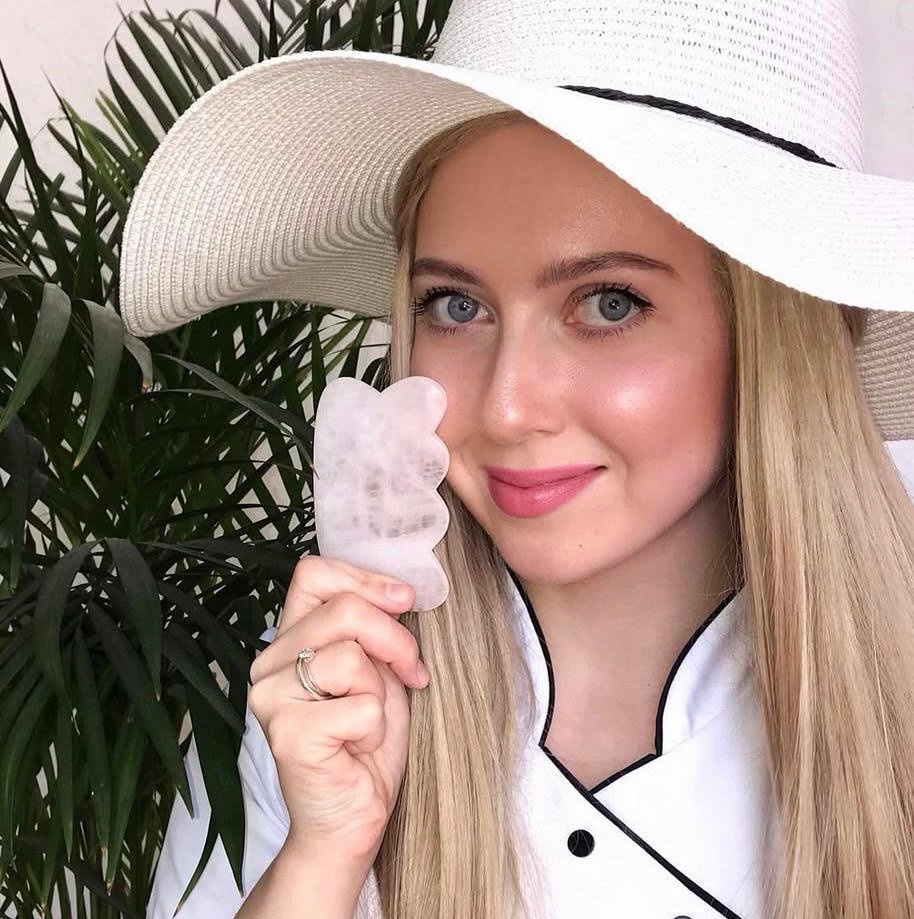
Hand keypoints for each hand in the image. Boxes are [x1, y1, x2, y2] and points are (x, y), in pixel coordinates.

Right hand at [247, 555, 428, 861]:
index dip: (364, 579)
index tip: (403, 601)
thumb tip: (399, 592)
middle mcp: (269, 663)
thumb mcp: (378, 671)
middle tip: (411, 672)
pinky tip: (359, 749)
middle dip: (395, 638)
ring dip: (382, 692)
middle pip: (343, 609)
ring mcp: (270, 698)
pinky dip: (376, 728)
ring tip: (369, 722)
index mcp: (290, 639)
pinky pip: (359, 706)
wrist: (353, 818)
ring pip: (351, 656)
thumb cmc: (367, 743)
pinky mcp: (286, 734)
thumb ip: (373, 630)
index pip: (313, 573)